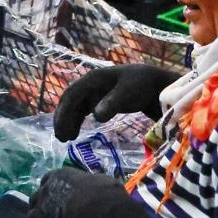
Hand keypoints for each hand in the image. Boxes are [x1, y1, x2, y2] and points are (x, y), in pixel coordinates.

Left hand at [27, 167, 161, 217]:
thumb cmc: (110, 201)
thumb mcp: (103, 185)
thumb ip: (91, 189)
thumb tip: (96, 195)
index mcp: (58, 178)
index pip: (48, 183)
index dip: (55, 197)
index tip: (64, 206)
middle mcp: (44, 194)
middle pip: (36, 203)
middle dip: (43, 214)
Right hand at [53, 64, 179, 140]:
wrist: (156, 83)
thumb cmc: (142, 85)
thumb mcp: (128, 93)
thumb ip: (112, 103)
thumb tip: (96, 117)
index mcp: (93, 78)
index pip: (71, 94)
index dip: (64, 112)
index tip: (61, 129)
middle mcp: (90, 84)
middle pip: (70, 100)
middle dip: (63, 118)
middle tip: (61, 138)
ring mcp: (94, 91)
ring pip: (74, 106)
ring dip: (68, 121)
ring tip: (66, 138)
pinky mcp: (100, 99)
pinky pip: (82, 110)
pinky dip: (77, 121)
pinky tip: (76, 133)